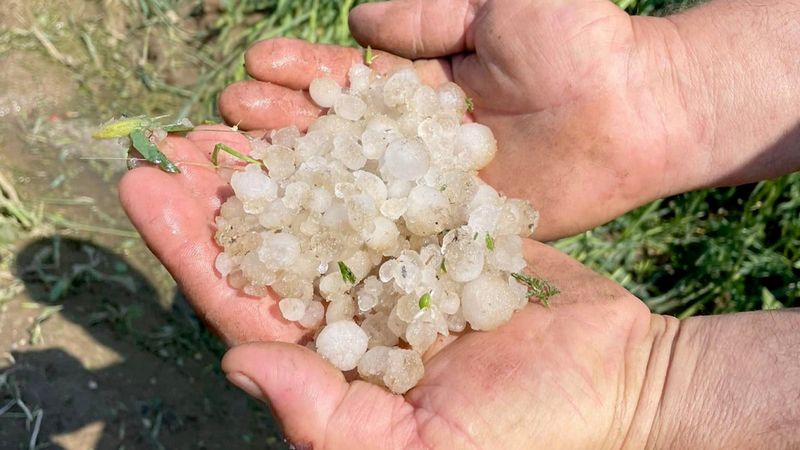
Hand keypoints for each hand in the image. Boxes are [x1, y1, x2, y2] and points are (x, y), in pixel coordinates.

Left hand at [118, 131, 669, 446]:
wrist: (622, 379)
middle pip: (271, 244)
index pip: (244, 303)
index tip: (142, 187)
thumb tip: (237, 362)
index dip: (188, 247)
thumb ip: (326, 416)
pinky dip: (350, 147)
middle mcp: (356, 311)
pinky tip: (317, 110)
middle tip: (173, 138)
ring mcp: (400, 266)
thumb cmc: (530, 432)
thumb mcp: (423, 449)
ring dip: (275, 160)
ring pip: (321, 205)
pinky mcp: (446, 230)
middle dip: (218, 194)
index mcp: (336, 366)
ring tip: (232, 111)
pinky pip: (388, 183)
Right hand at [219, 0, 699, 239]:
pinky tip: (300, 241)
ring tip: (237, 176)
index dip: (298, 76)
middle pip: (333, 137)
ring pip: (350, 188)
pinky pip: (395, 233)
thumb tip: (357, 24)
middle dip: (276, 129)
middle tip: (220, 127)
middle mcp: (416, 140)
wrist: (640, 109)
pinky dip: (349, 238)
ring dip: (294, 184)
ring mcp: (431, 189)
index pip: (342, 82)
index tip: (251, 69)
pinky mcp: (455, 230)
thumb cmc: (580, 41)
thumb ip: (430, 14)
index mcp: (421, 85)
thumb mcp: (500, 4)